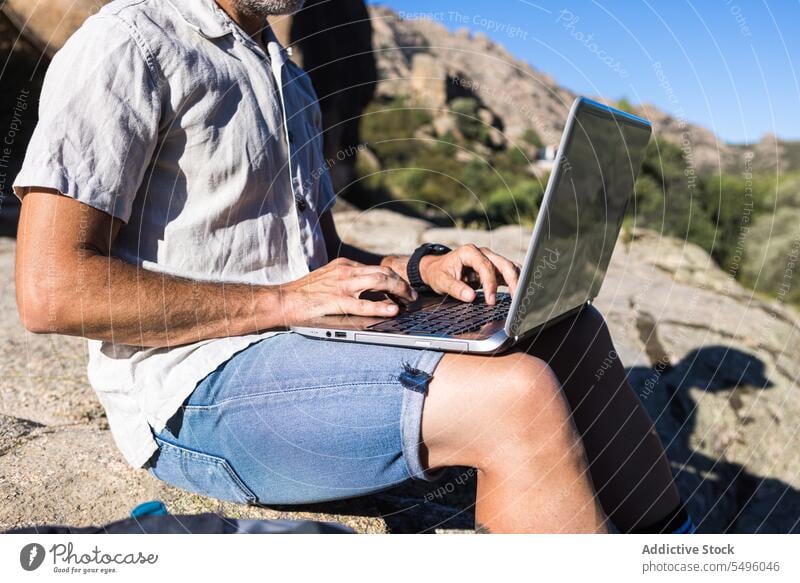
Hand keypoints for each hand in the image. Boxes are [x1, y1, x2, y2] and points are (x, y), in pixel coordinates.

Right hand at [281, 257, 416, 323]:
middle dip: (402, 283)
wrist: (281, 299)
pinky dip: (381, 307)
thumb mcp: (328, 280)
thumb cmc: (303, 294)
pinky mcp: (336, 301)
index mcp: (344, 265)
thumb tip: (368, 292)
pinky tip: (393, 311)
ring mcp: (341, 285)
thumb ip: (346, 282)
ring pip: (380, 282)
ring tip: (409, 302)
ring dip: (399, 291)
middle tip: (412, 296)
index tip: (404, 288)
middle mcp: (345, 271)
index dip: (395, 278)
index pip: (377, 268)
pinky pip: (363, 304)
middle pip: (384, 272)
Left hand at [419, 244, 519, 304]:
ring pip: (509, 267)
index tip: (490, 300)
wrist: (436, 268)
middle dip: (512, 281)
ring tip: (520, 297)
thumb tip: (471, 297)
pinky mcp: (493, 269)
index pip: (486, 266)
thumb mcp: (441, 281)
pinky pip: (508, 273)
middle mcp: (482, 253)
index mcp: (469, 252)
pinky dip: (515, 281)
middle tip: (515, 299)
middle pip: (503, 264)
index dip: (490, 283)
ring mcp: (489, 260)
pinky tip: (519, 292)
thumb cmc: (438, 272)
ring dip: (516, 281)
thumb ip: (455, 288)